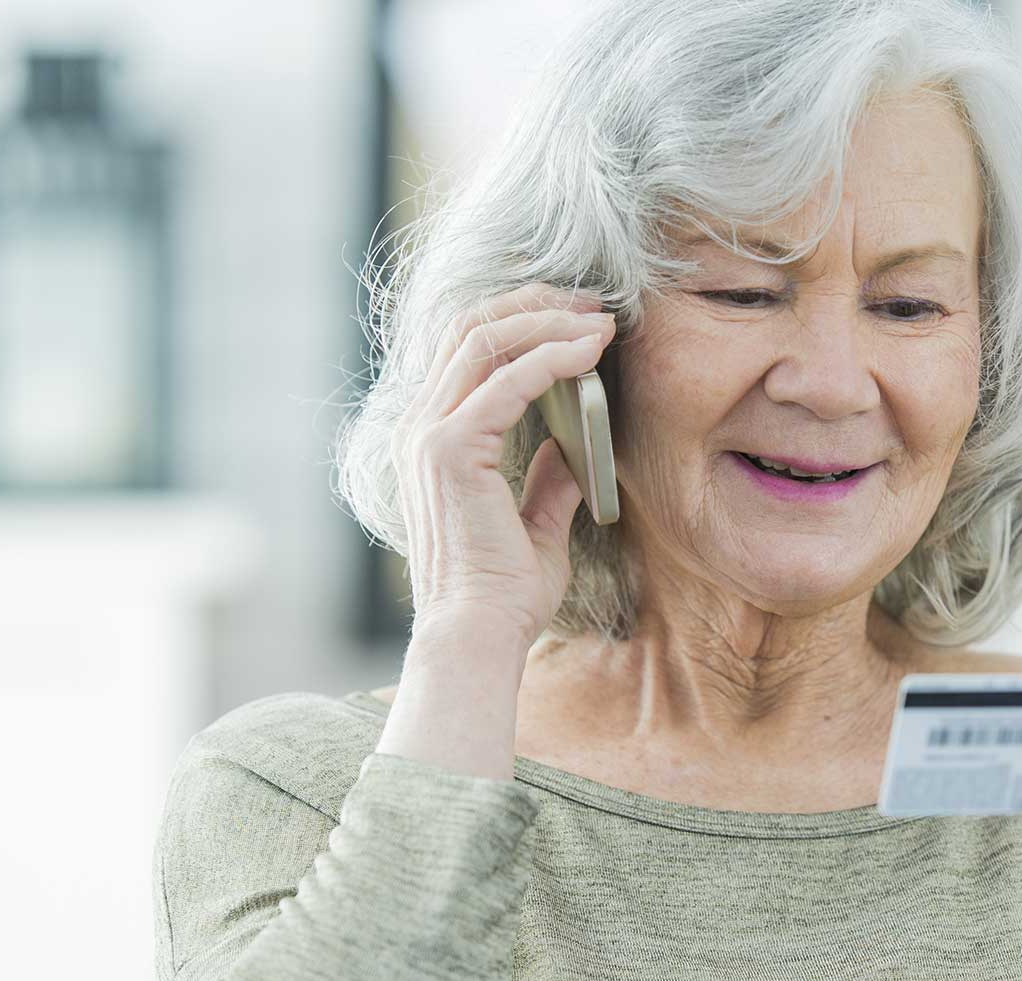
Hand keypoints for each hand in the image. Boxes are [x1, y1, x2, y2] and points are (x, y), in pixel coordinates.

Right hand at [391, 282, 616, 639]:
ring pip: (484, 339)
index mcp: (434, 438)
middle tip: (594, 304)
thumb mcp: (537, 525)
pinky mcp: (451, 449)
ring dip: (548, 321)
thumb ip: (548, 482)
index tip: (582, 320)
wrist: (481, 634)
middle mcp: (421, 426)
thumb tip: (571, 448)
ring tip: (600, 321)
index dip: (523, 321)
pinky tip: (590, 353)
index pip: (467, 349)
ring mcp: (430, 434)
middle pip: (470, 327)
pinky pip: (506, 381)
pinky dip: (551, 357)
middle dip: (535, 305)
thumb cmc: (505, 593)